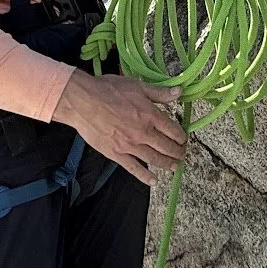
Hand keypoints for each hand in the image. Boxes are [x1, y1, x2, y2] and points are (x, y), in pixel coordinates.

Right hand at [52, 70, 186, 185]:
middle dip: (177, 152)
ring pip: (154, 159)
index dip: (181, 136)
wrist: (83, 102)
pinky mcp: (116, 154)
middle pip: (166, 147)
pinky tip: (153, 181)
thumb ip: (159, 92)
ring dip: (167, 164)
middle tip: (182, 154)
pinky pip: (134, 168)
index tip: (183, 139)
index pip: (173, 130)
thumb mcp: (137, 86)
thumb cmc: (108, 90)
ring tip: (175, 167)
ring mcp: (130, 146)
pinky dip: (145, 176)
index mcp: (150, 115)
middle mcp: (143, 133)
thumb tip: (179, 92)